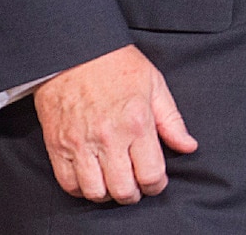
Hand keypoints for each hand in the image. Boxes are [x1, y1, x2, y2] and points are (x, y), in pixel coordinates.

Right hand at [35, 44, 196, 204]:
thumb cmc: (117, 65)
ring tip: (114, 182)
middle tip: (136, 185)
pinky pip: (69, 184)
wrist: (75, 51)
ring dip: (108, 194)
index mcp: (137, 122)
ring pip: (95, 192)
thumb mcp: (154, 85)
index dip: (156, 185)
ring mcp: (80, 144)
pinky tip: (92, 178)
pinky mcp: (58, 146)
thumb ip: (172, 120)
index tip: (155, 181)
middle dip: (134, 194)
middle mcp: (109, 137)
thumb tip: (188, 146)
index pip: (150, 174)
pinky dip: (81, 189)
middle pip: (123, 190)